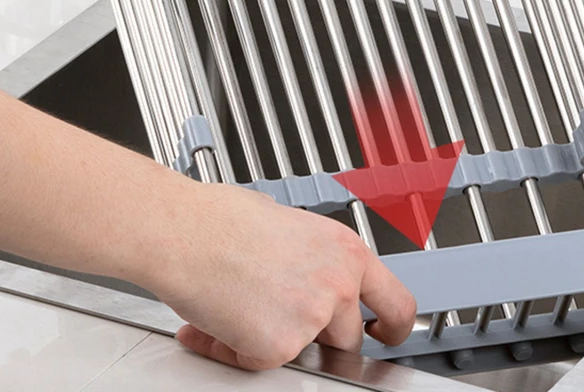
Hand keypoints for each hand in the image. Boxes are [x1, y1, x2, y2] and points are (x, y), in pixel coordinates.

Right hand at [146, 183, 416, 369]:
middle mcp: (339, 283)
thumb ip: (312, 257)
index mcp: (346, 250)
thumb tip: (306, 274)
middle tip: (299, 334)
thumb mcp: (290, 224)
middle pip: (354, 338)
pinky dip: (238, 352)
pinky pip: (263, 364)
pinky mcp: (280, 346)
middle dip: (328, 344)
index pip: (397, 301)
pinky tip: (220, 323)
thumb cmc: (224, 219)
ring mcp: (313, 318)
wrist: (186, 231)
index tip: (384, 334)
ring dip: (281, 345)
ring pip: (311, 354)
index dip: (393, 327)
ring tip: (246, 315)